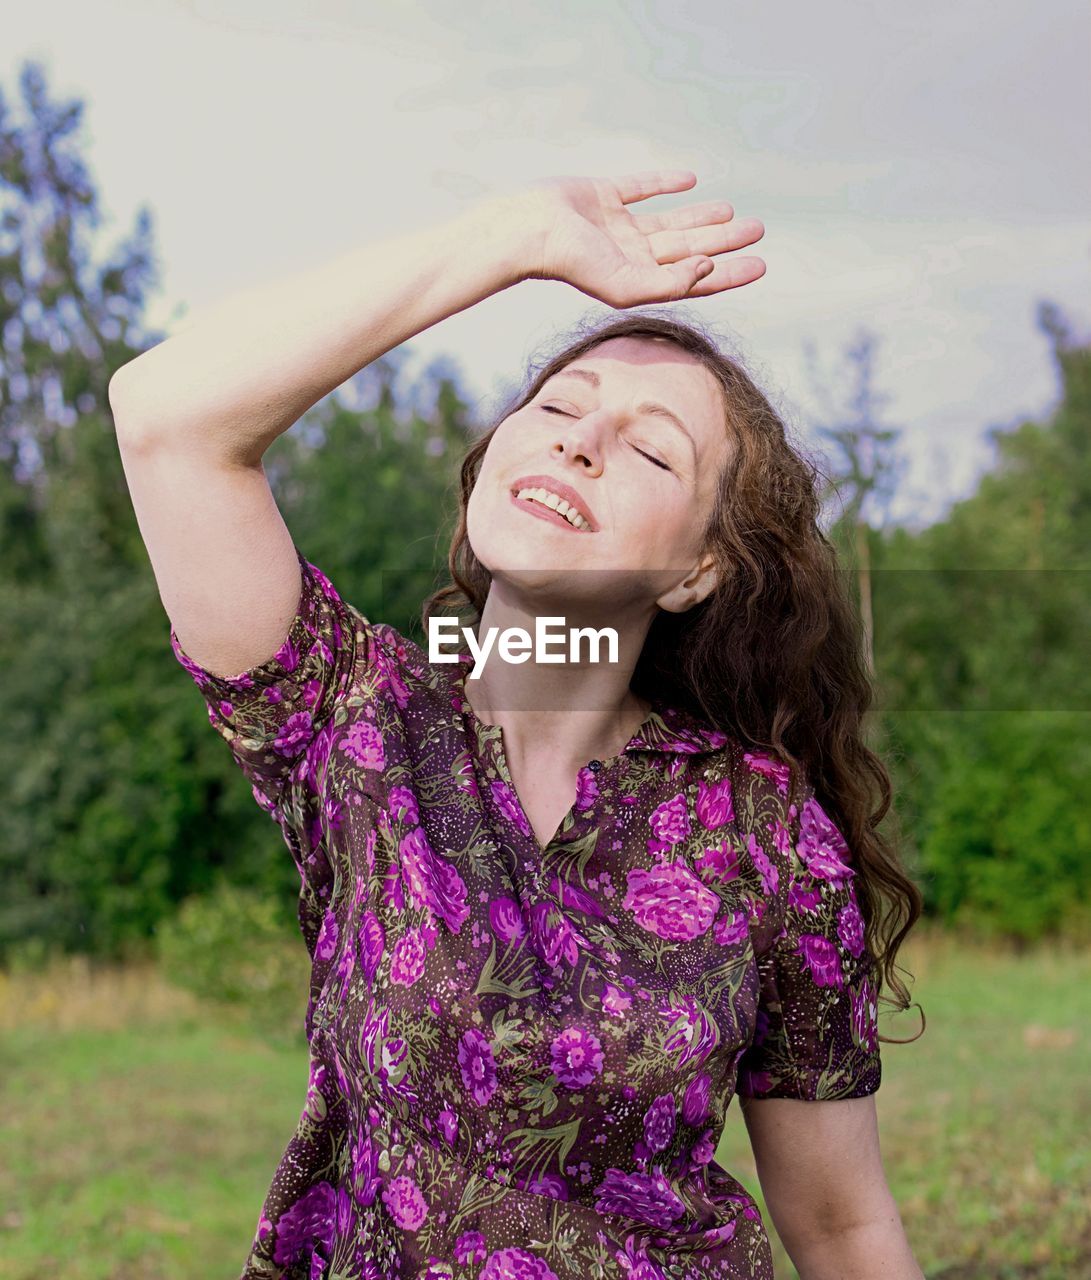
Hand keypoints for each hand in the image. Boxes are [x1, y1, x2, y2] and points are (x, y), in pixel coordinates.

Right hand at [500, 170, 764, 306]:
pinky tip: (688, 180)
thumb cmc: (573, 263)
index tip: (760, 264)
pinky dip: (664, 184)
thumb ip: (669, 283)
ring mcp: (617, 226)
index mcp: (638, 279)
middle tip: (759, 229)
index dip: (729, 273)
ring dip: (701, 217)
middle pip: (689, 249)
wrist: (530, 229)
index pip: (694, 278)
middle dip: (724, 241)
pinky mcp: (603, 196)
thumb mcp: (626, 284)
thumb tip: (708, 269)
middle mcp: (631, 255)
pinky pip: (640, 188)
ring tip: (733, 212)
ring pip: (670, 222)